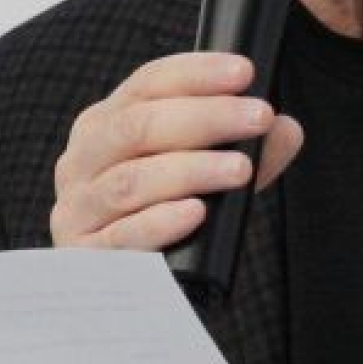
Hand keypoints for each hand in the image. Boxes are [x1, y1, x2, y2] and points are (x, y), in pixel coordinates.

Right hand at [49, 52, 305, 250]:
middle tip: (259, 117)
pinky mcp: (83, 256)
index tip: (245, 73)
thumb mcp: (201, 176)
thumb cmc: (161, 216)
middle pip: (138, 126)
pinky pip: (123, 236)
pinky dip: (161, 222)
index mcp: (105, 124)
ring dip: (191, 169)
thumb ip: (243, 150)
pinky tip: (196, 213)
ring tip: (240, 168)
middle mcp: (82, 159)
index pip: (147, 84)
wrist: (121, 290)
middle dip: (206, 117)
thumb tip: (285, 130)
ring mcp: (77, 208)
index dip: (197, 73)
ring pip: (131, 180)